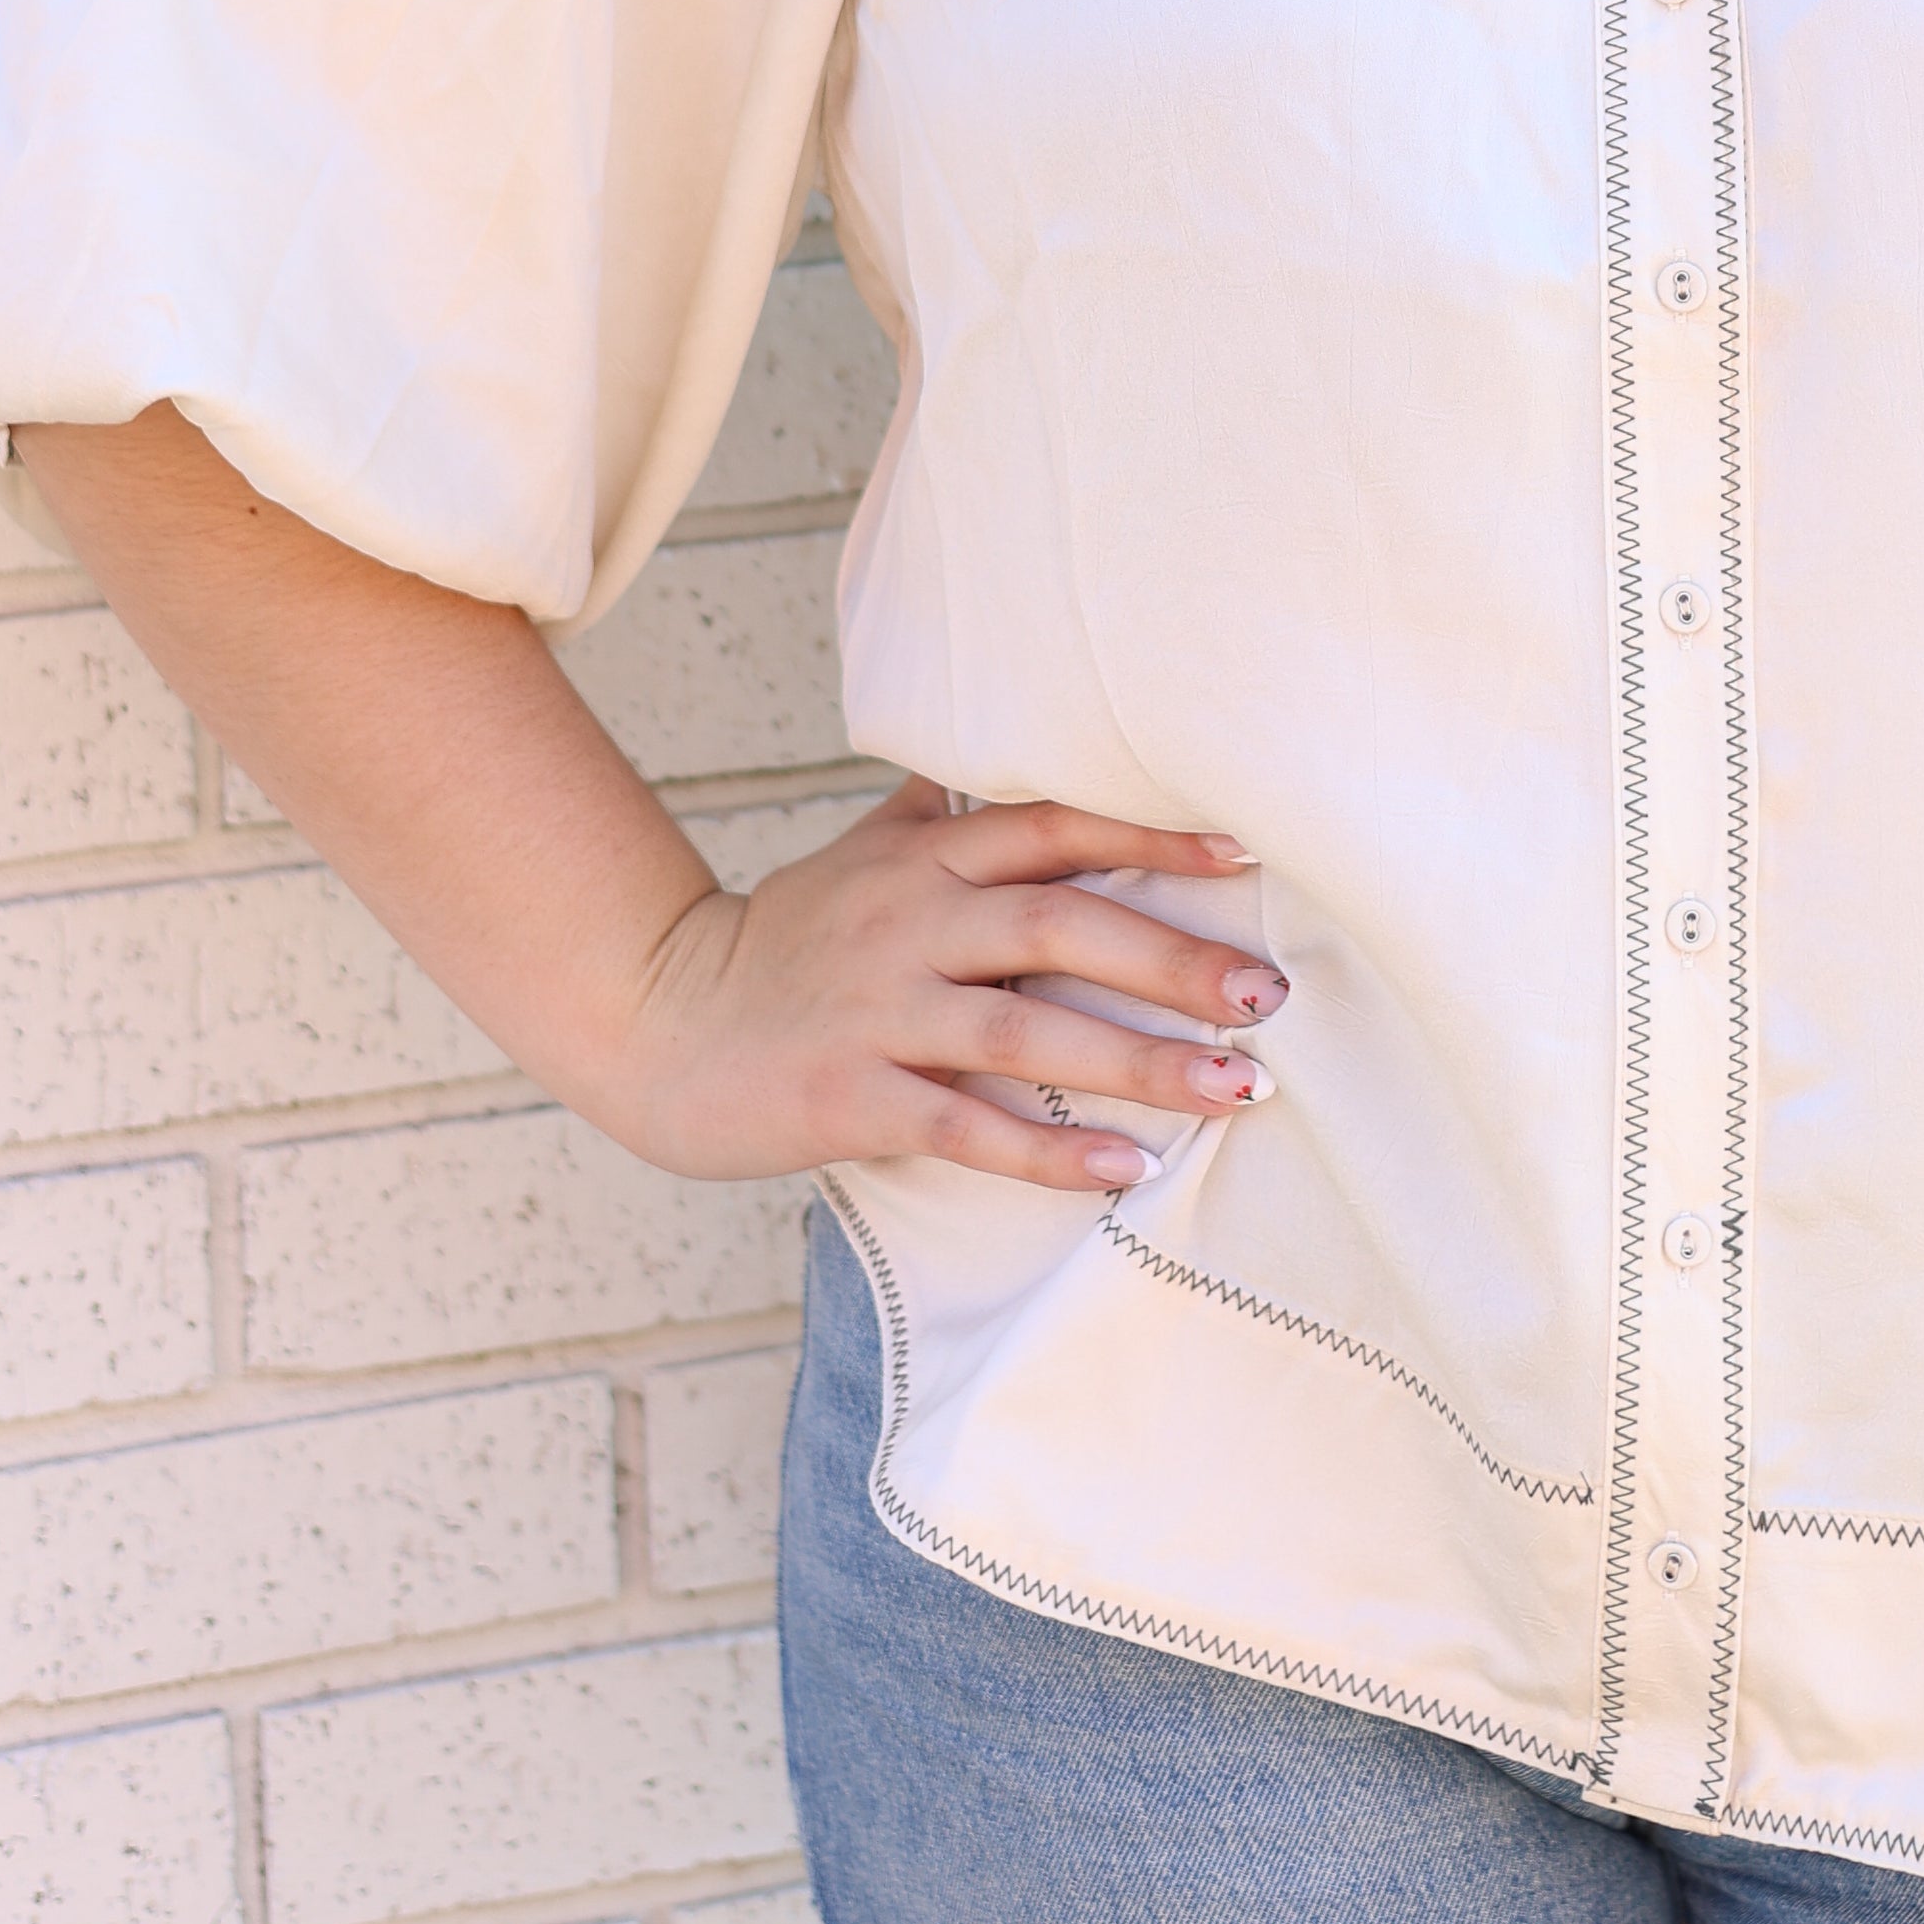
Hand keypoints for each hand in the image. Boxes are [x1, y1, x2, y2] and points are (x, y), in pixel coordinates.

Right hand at [600, 782, 1284, 1187]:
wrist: (655, 1025)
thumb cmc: (779, 944)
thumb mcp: (855, 861)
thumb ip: (930, 816)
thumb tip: (987, 754)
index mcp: (921, 861)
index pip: (1052, 827)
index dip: (1151, 837)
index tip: (1246, 854)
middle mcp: (908, 923)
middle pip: (1061, 925)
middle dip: (1175, 960)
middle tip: (1268, 994)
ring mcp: (878, 1011)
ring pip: (1029, 1032)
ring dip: (1142, 1063)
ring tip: (1238, 1089)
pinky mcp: (849, 1097)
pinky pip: (967, 1125)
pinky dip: (1050, 1149)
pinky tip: (1126, 1168)